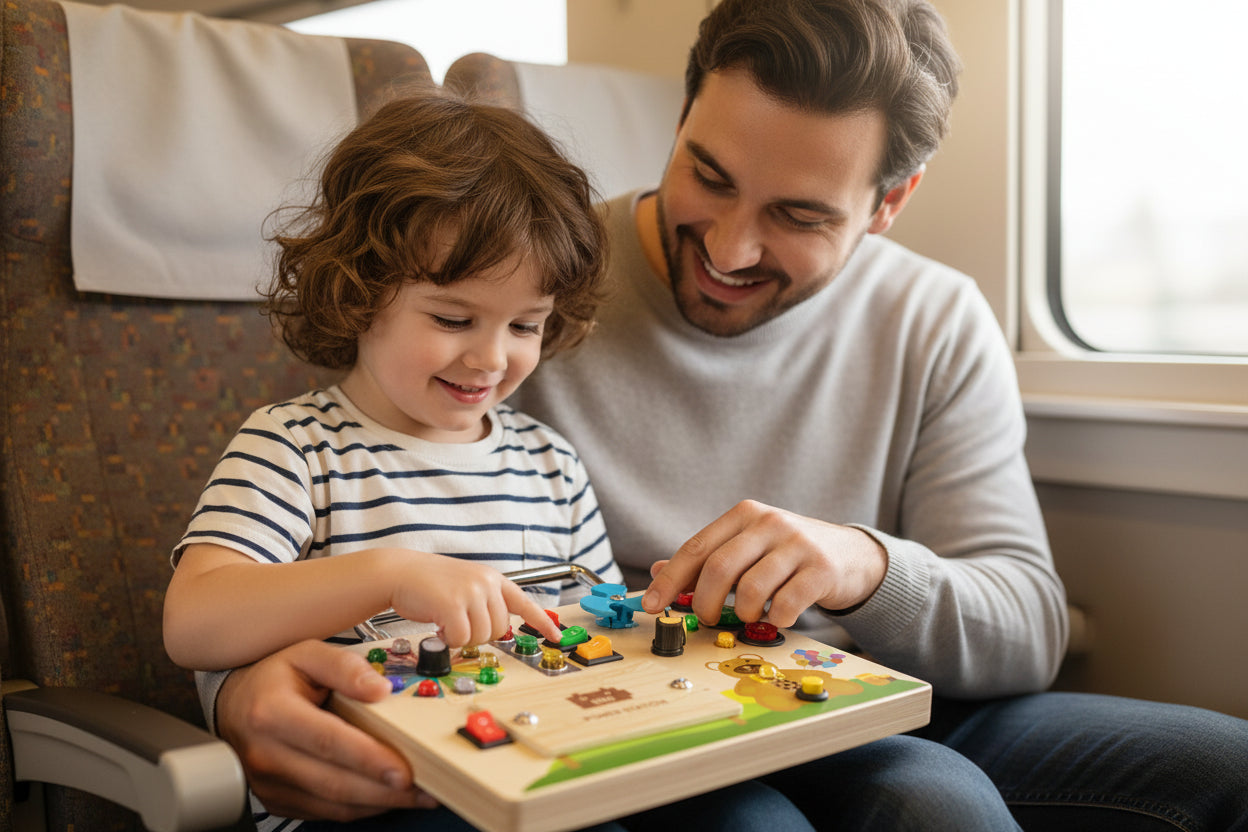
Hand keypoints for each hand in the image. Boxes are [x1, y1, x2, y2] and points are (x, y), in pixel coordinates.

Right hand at [216, 640, 436, 821]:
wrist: (233, 704)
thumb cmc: (272, 678)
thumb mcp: (306, 653)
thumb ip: (345, 666)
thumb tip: (379, 688)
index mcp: (272, 713)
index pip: (328, 741)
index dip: (368, 758)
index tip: (402, 769)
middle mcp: (267, 754)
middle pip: (334, 781)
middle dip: (384, 790)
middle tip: (424, 786)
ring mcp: (269, 783)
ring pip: (333, 804)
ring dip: (378, 803)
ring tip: (416, 795)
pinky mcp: (277, 800)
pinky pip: (325, 811)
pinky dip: (360, 808)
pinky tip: (386, 797)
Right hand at [389, 554, 562, 646]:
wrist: (400, 572)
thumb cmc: (430, 583)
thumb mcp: (466, 585)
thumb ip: (486, 601)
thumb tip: (501, 628)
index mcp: (493, 579)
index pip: (524, 602)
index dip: (542, 622)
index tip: (555, 636)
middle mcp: (486, 583)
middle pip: (500, 629)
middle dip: (479, 635)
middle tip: (459, 625)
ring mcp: (471, 592)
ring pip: (482, 636)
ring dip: (462, 638)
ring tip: (447, 622)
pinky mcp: (453, 604)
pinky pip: (460, 639)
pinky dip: (448, 640)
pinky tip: (438, 625)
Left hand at [640, 500, 886, 626]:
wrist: (851, 555)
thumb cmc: (787, 555)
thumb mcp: (747, 548)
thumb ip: (706, 560)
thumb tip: (656, 572)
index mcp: (744, 515)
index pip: (696, 547)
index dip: (670, 580)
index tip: (652, 605)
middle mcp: (769, 523)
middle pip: (719, 567)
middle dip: (705, 602)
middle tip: (707, 619)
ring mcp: (798, 544)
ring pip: (751, 588)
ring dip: (742, 613)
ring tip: (749, 614)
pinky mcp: (822, 569)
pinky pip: (786, 604)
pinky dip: (774, 619)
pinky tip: (778, 616)